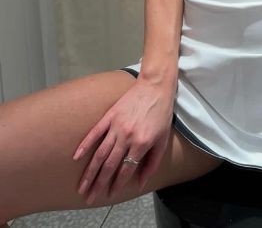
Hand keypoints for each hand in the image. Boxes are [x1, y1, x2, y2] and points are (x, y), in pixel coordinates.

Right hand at [72, 77, 175, 203]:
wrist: (156, 86)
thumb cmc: (162, 113)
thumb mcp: (163, 139)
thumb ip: (152, 162)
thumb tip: (141, 181)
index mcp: (141, 144)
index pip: (125, 170)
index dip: (117, 185)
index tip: (109, 195)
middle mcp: (127, 137)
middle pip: (109, 166)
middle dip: (98, 184)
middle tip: (88, 197)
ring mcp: (116, 126)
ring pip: (100, 154)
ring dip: (90, 172)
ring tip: (81, 185)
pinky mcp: (110, 116)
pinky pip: (95, 133)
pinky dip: (85, 145)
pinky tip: (77, 157)